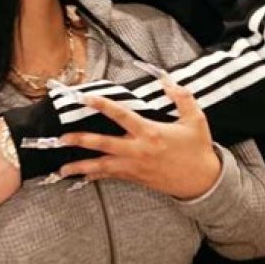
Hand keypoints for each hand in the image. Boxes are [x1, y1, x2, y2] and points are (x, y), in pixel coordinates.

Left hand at [59, 80, 220, 199]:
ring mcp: (135, 167)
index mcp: (151, 132)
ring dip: (81, 167)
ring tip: (62, 168)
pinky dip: (95, 176)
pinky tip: (82, 176)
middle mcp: (138, 150)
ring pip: (102, 167)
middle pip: (103, 145)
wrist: (203, 181)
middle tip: (61, 138)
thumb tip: (168, 81)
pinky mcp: (136, 178)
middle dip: (80, 141)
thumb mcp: (196, 119)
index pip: (122, 115)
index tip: (86, 98)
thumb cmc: (198, 149)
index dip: (103, 105)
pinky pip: (111, 176)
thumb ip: (182, 97)